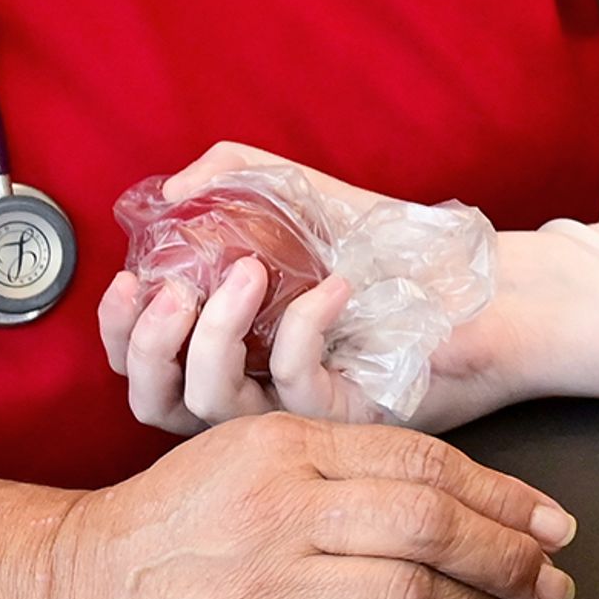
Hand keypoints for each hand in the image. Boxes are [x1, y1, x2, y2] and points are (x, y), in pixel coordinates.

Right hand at [40, 408, 575, 598]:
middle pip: (434, 527)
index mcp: (290, 448)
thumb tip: (456, 491)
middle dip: (513, 556)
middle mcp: (284, 510)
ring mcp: (268, 586)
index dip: (504, 496)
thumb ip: (343, 460)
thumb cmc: (176, 519)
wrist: (73, 584)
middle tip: (553, 579)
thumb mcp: (252, 452)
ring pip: (410, 595)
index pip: (426, 464)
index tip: (553, 521)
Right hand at [96, 144, 520, 433]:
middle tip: (170, 292)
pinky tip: (331, 288)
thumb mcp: (302, 198)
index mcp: (232, 354)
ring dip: (214, 333)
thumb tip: (172, 189)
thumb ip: (233, 177)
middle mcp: (255, 394)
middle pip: (159, 404)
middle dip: (147, 347)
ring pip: (214, 406)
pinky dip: (301, 329)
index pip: (146, 368)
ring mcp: (297, 416)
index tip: (127, 282)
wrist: (478, 283)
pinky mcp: (345, 421)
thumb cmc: (389, 249)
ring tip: (245, 271)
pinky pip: (296, 388)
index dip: (120, 335)